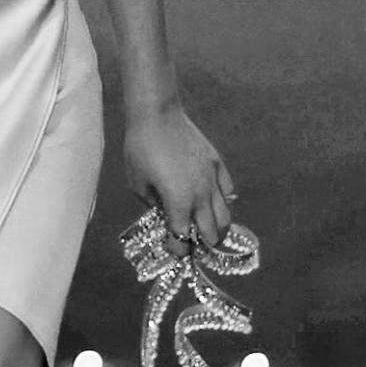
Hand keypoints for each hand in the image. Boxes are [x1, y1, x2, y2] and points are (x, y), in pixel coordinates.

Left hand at [122, 101, 235, 248]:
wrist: (157, 115)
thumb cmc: (140, 149)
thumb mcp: (137, 184)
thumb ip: (153, 206)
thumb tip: (163, 216)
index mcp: (178, 203)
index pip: (182, 238)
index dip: (178, 249)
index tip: (175, 251)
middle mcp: (200, 195)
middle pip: (211, 232)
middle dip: (203, 244)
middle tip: (194, 245)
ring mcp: (212, 179)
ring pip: (225, 215)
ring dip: (217, 228)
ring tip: (209, 231)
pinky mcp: (217, 164)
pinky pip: (228, 190)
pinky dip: (224, 201)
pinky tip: (215, 201)